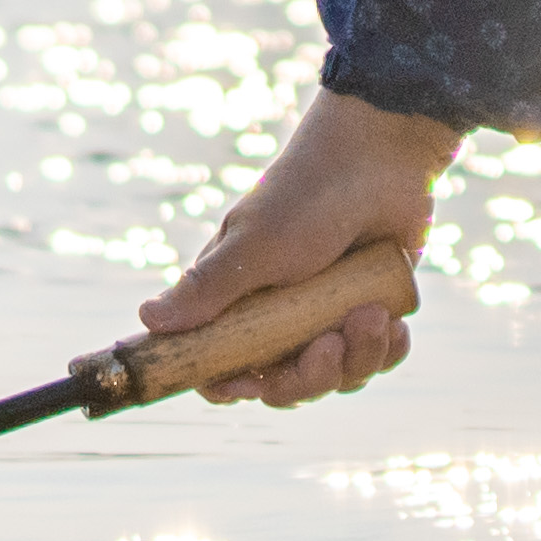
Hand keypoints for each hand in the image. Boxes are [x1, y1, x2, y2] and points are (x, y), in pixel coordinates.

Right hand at [145, 83, 460, 407]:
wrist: (380, 155)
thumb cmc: (307, 194)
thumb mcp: (254, 245)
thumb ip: (207, 288)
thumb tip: (146, 320)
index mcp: (238, 300)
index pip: (220, 363)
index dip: (228, 384)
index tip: (248, 385)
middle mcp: (281, 315)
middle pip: (284, 383)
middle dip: (308, 377)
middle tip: (329, 346)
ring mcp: (329, 313)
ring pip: (336, 375)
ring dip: (357, 359)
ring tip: (373, 316)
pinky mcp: (374, 307)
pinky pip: (377, 356)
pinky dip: (385, 351)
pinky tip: (395, 328)